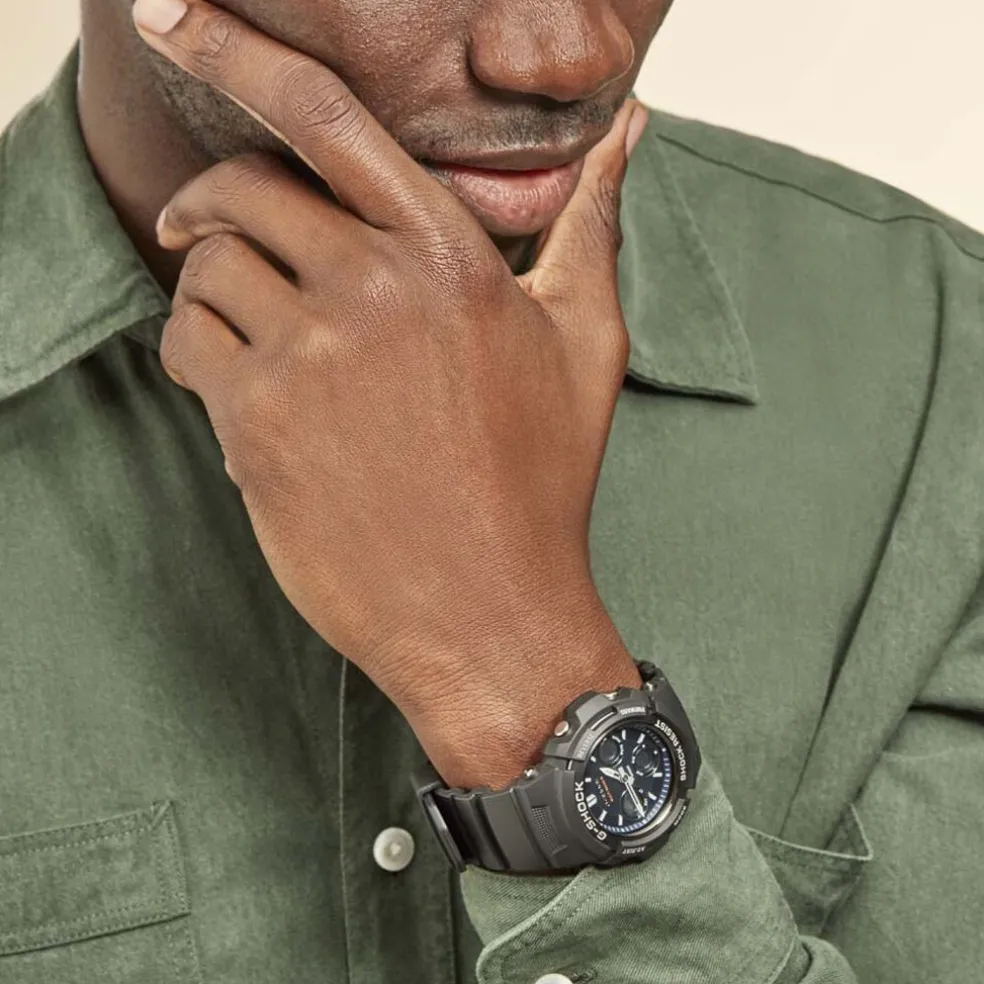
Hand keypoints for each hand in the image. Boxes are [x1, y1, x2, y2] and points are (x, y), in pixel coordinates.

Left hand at [134, 0, 645, 787]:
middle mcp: (377, 289)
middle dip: (217, 202)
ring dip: (216, 291)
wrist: (490, 610)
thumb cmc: (539, 482)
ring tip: (261, 341)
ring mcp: (313, 355)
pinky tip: (249, 397)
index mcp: (452, 257)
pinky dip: (199, 356)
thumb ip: (592, 225)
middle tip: (210, 229)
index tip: (173, 13)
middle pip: (247, 186)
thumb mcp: (584, 344)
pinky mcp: (261, 422)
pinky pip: (188, 342)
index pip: (327, 118)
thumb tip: (629, 135)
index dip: (238, 51)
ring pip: (208, 266)